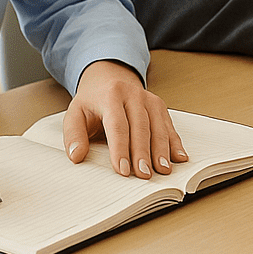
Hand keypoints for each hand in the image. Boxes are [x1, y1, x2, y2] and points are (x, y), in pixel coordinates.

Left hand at [63, 60, 187, 177]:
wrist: (109, 78)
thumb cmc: (92, 102)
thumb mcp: (75, 113)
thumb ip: (73, 135)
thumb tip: (76, 156)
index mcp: (111, 96)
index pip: (117, 125)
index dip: (120, 149)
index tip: (122, 170)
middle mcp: (133, 95)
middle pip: (140, 127)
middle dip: (143, 153)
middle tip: (144, 174)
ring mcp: (149, 100)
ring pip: (158, 127)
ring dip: (162, 150)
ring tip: (163, 170)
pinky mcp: (159, 106)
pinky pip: (169, 126)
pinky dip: (175, 143)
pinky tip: (179, 157)